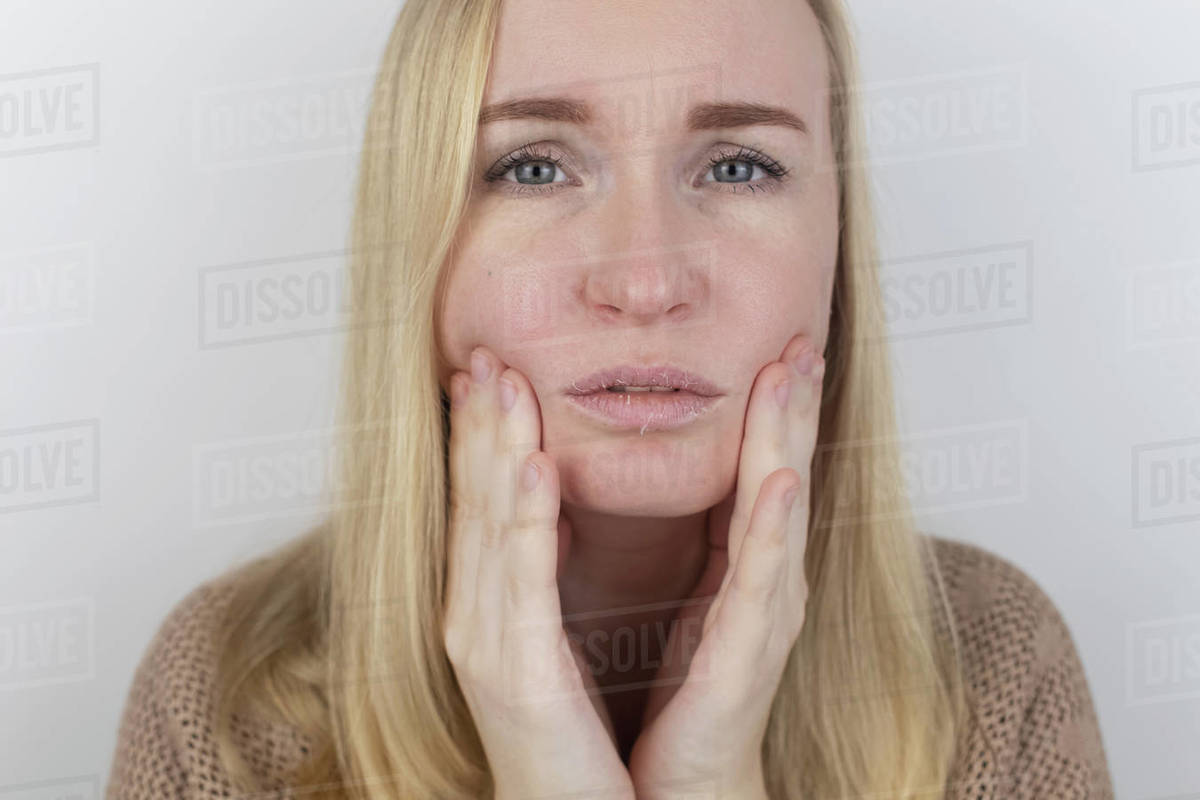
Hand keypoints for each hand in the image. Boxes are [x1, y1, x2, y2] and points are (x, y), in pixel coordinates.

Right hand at [443, 345, 634, 799]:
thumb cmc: (569, 734)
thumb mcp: (549, 642)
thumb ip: (541, 577)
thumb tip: (551, 511)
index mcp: (486, 606)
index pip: (480, 503)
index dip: (478, 436)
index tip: (485, 371)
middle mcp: (474, 615)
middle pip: (475, 502)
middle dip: (479, 424)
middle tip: (484, 353)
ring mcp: (489, 643)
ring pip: (491, 527)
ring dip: (496, 449)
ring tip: (504, 383)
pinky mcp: (521, 672)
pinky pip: (525, 583)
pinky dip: (529, 520)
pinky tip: (536, 465)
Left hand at [627, 334, 824, 799]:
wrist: (678, 790)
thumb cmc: (679, 699)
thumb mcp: (681, 600)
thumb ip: (690, 541)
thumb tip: (665, 474)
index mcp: (744, 569)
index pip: (759, 469)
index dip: (771, 408)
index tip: (778, 342)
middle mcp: (766, 586)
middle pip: (781, 474)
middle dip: (791, 404)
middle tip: (801, 333)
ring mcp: (762, 620)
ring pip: (780, 514)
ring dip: (786, 441)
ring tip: (793, 376)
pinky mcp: (743, 660)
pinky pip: (758, 586)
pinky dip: (771, 531)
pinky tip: (780, 483)